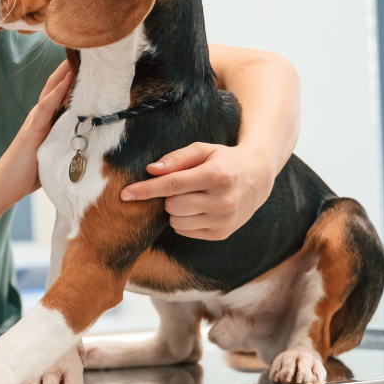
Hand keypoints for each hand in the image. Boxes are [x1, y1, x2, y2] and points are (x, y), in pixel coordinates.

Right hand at [0, 61, 72, 206]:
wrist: (4, 185)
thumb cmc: (27, 173)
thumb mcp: (51, 155)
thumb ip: (63, 145)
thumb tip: (86, 147)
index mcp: (45, 122)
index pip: (61, 95)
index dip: (73, 80)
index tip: (88, 64)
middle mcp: (40, 117)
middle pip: (56, 86)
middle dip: (70, 69)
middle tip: (86, 50)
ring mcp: (35, 122)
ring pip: (52, 90)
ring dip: (65, 72)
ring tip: (78, 55)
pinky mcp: (32, 130)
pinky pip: (46, 107)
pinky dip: (57, 91)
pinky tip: (67, 79)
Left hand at [119, 142, 277, 239]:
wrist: (258, 177)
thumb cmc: (224, 160)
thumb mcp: (203, 150)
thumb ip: (176, 158)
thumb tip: (151, 170)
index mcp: (216, 175)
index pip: (172, 185)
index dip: (146, 189)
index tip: (125, 194)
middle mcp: (223, 200)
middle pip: (172, 206)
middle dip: (168, 197)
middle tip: (181, 186)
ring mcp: (224, 220)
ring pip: (177, 222)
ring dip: (175, 210)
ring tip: (192, 196)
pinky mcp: (222, 233)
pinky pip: (186, 231)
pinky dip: (185, 220)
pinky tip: (199, 207)